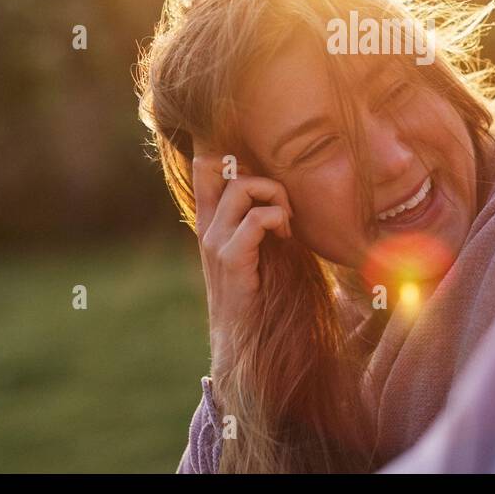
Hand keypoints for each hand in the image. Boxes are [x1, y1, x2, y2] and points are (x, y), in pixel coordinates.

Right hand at [191, 141, 293, 382]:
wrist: (242, 340)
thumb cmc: (260, 288)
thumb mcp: (258, 244)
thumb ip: (262, 215)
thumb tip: (289, 185)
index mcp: (210, 218)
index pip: (204, 165)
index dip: (229, 153)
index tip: (263, 174)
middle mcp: (207, 224)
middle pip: (217, 164)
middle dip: (257, 170)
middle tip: (278, 200)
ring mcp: (214, 241)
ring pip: (241, 186)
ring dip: (275, 196)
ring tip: (285, 223)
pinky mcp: (230, 260)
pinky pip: (255, 219)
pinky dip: (277, 220)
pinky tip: (285, 238)